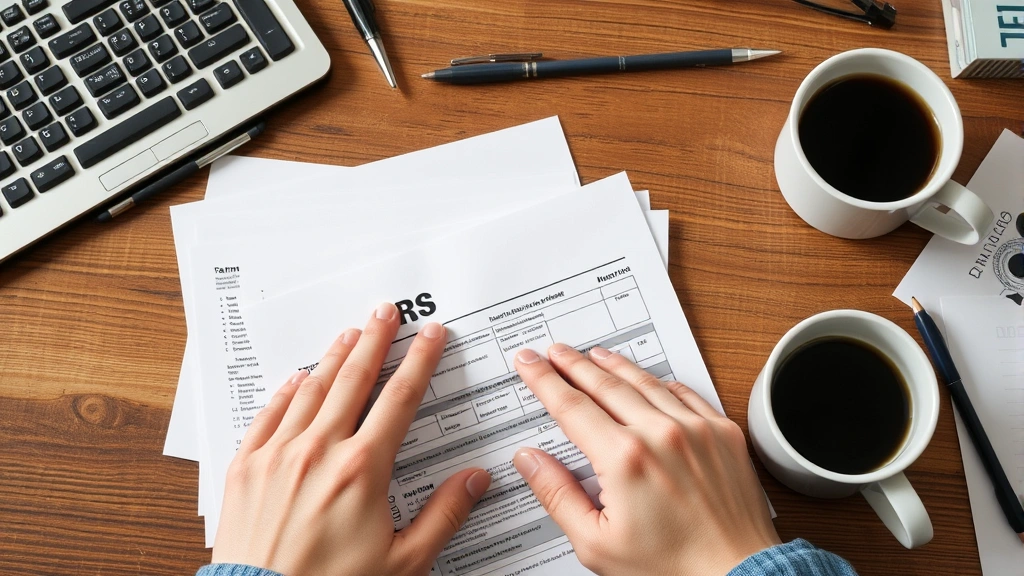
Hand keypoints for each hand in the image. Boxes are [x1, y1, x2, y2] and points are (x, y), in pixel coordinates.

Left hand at [212, 303, 490, 575]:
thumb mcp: (404, 561)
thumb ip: (443, 514)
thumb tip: (476, 480)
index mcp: (362, 469)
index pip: (399, 399)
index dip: (419, 361)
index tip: (430, 336)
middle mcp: (318, 451)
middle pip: (354, 379)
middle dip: (375, 340)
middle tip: (386, 311)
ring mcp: (278, 454)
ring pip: (311, 390)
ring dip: (334, 357)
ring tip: (349, 333)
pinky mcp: (246, 467)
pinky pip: (268, 415)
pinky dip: (285, 392)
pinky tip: (296, 378)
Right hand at [512, 344, 779, 575]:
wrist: (738, 575)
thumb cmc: (671, 569)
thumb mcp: (596, 543)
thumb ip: (558, 495)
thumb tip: (529, 459)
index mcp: (624, 459)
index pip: (571, 406)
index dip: (544, 380)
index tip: (528, 362)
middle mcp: (661, 433)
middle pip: (605, 384)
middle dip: (573, 364)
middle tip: (554, 351)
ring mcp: (696, 429)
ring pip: (645, 382)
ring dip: (614, 365)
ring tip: (594, 355)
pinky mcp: (723, 433)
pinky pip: (685, 393)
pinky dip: (661, 381)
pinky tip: (649, 378)